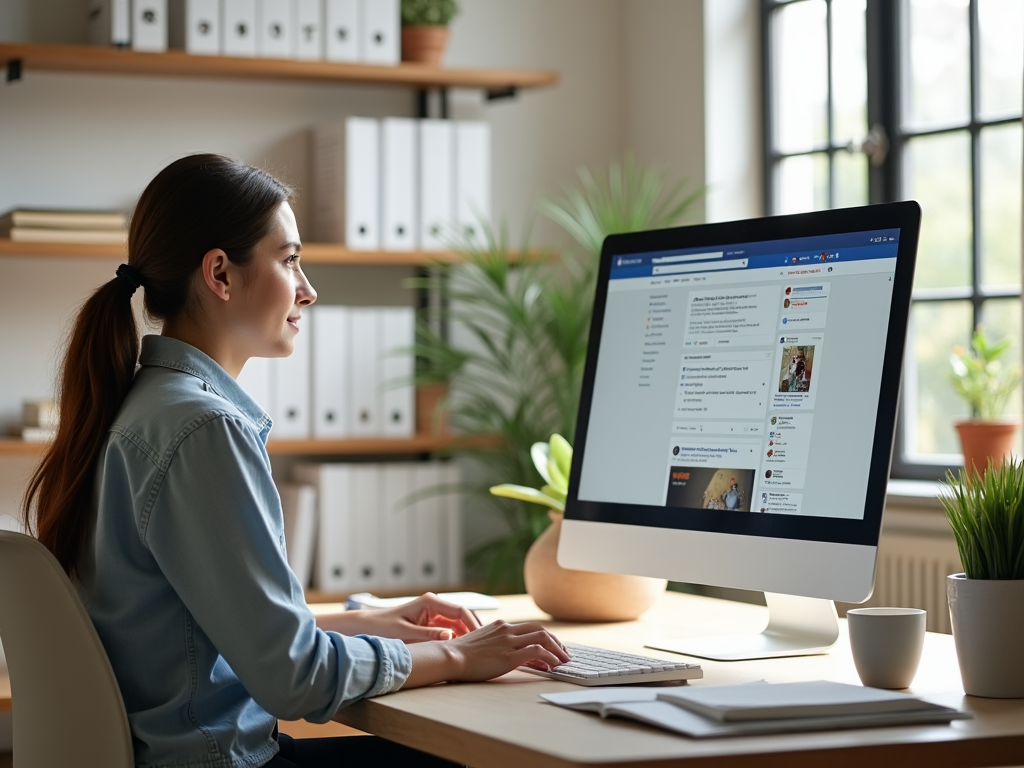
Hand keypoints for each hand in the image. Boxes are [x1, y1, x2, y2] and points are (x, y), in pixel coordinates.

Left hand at [335, 593, 481, 642]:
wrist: (367, 627)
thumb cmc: (383, 628)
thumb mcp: (405, 632)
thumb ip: (428, 635)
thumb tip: (449, 637)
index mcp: (430, 602)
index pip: (461, 611)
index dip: (474, 625)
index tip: (482, 640)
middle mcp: (434, 605)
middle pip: (463, 617)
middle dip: (474, 630)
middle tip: (486, 647)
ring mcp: (433, 614)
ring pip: (458, 624)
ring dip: (467, 636)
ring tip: (478, 652)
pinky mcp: (431, 623)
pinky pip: (450, 630)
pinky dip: (457, 639)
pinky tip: (463, 652)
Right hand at [403, 619, 570, 687]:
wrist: (450, 656)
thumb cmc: (461, 654)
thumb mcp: (482, 643)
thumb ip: (496, 644)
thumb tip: (507, 653)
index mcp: (501, 625)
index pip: (530, 628)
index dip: (545, 637)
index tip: (553, 647)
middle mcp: (507, 629)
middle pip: (541, 630)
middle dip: (556, 642)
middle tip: (564, 654)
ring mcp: (508, 641)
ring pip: (543, 638)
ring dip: (557, 650)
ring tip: (564, 661)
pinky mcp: (508, 656)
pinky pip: (537, 652)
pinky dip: (550, 658)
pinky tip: (553, 666)